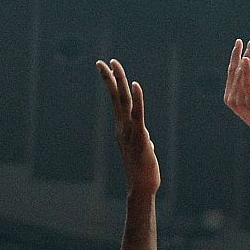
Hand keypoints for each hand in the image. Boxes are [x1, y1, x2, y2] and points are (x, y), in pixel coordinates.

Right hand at [98, 58, 159, 195]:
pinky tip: (136, 85)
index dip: (111, 83)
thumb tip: (147, 139)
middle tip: (102, 61)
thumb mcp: (143, 151)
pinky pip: (138, 114)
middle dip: (110, 78)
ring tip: (115, 65)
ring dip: (120, 82)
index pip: (116, 101)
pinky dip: (138, 99)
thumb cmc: (142, 171)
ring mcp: (129, 131)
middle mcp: (122, 127)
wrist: (141, 188)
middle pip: (116, 97)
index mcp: (122, 128)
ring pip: (124, 101)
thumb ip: (143, 140)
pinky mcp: (140, 137)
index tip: (105, 67)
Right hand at [223, 39, 249, 140]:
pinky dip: (246, 70)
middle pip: (235, 70)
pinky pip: (247, 82)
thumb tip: (245, 74)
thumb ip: (246, 88)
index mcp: (230, 98)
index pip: (232, 72)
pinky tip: (247, 58)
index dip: (235, 56)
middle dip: (240, 54)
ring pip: (241, 74)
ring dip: (247, 56)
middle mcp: (232, 99)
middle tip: (244, 40)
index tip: (240, 42)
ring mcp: (240, 101)